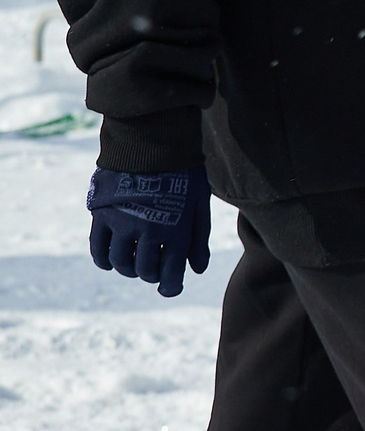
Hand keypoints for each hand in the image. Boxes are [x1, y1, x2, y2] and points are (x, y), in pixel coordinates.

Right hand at [88, 166, 212, 297]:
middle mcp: (146, 232)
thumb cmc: (183, 172)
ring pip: (120, 263)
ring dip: (128, 268)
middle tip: (156, 268)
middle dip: (152, 274)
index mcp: (174, 231)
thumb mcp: (199, 202)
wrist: (151, 142)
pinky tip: (111, 261)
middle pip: (144, 270)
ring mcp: (121, 224)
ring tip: (136, 262)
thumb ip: (198, 237)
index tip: (171, 288)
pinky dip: (104, 260)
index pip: (170, 274)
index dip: (171, 287)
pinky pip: (98, 249)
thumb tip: (198, 269)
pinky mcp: (101, 215)